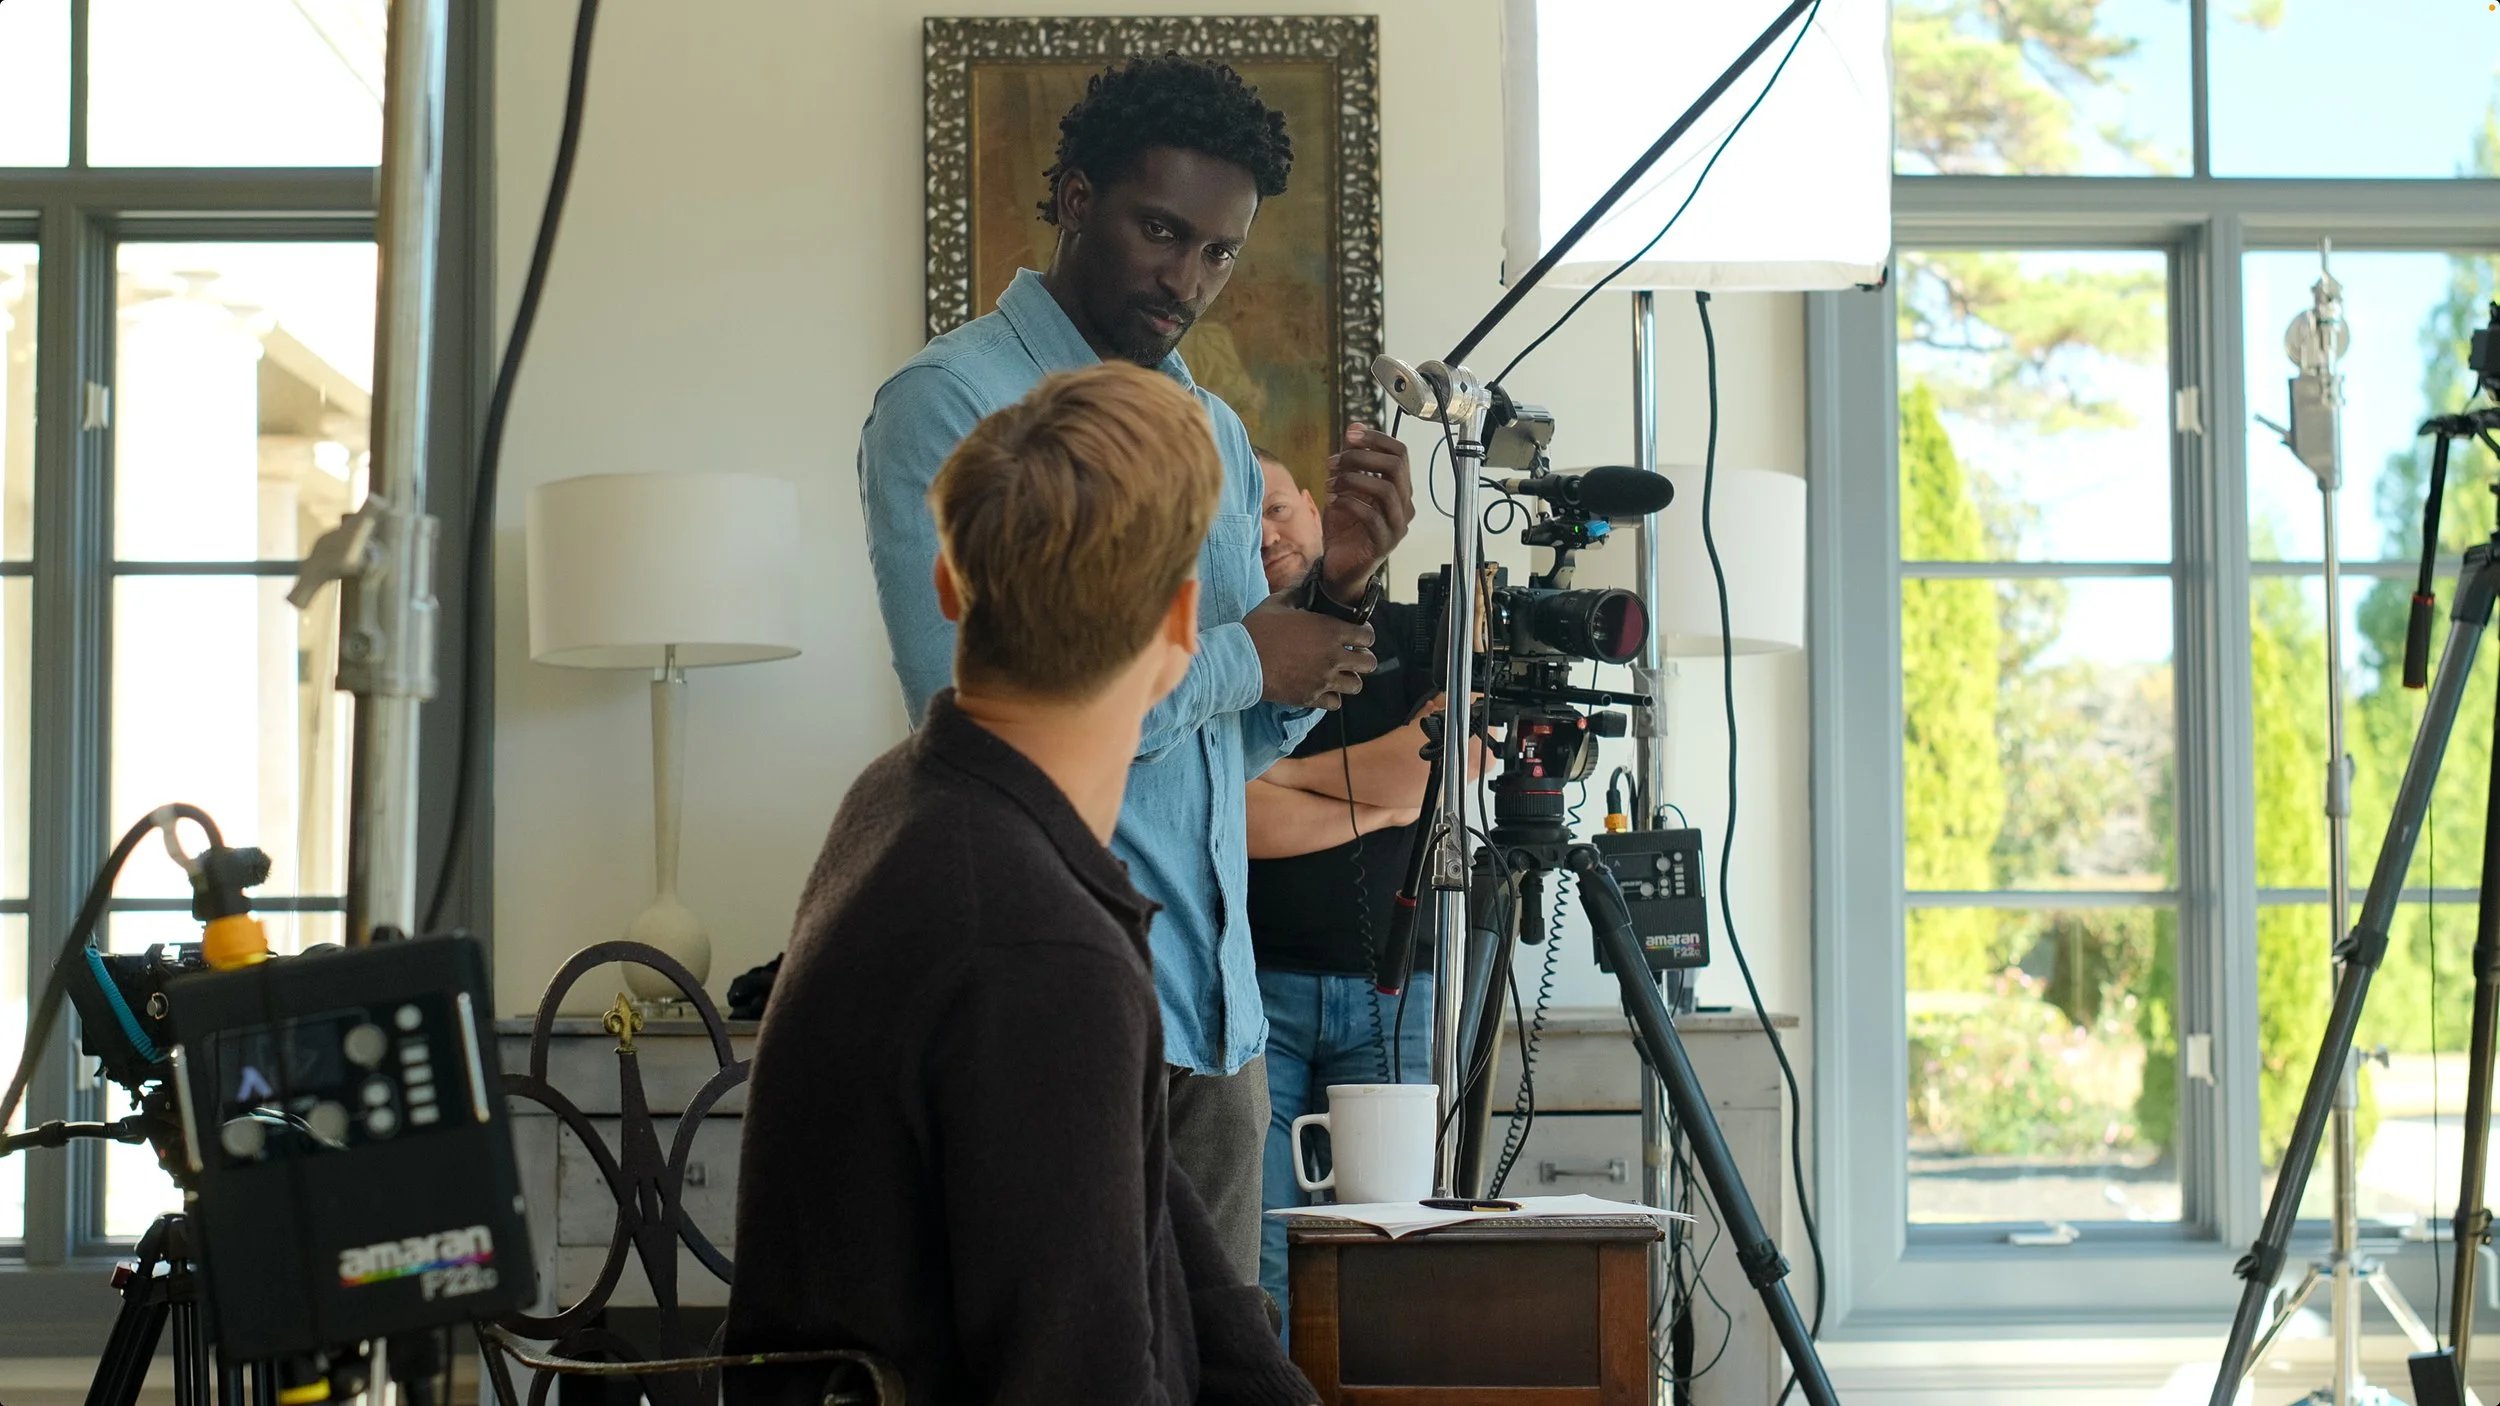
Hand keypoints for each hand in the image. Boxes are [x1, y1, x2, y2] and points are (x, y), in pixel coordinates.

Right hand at [1244, 589, 1374, 708]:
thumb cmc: (1259, 629)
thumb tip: (1306, 581)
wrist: (1242, 661)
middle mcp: (1333, 657)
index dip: (1364, 634)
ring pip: (1356, 685)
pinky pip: (1336, 703)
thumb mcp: (1278, 603)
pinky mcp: (1311, 698)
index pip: (1367, 636)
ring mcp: (1324, 680)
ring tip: (1338, 673)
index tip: (1357, 634)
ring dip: (1349, 678)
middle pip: (1369, 663)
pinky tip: (1323, 688)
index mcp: (1330, 630)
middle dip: (1363, 657)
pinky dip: (1332, 697)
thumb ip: (1297, 591)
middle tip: (1351, 655)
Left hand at [1320, 422, 1414, 602]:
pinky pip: (1371, 516)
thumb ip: (1352, 462)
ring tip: (1330, 483)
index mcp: (1398, 489)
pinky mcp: (1383, 543)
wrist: (1339, 568)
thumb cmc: (1345, 529)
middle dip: (1362, 457)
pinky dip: (1350, 503)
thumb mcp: (1345, 489)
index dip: (1376, 439)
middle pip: (1396, 467)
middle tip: (1334, 462)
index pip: (1400, 453)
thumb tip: (1354, 428)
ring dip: (1353, 480)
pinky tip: (1334, 500)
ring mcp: (1396, 526)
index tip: (1350, 435)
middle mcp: (1404, 506)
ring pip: (1386, 490)